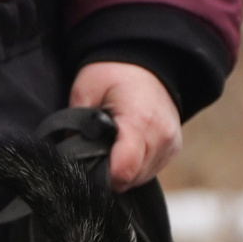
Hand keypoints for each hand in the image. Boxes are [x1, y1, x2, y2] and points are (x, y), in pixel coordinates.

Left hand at [68, 61, 181, 188]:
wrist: (146, 62)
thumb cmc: (114, 74)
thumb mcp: (86, 90)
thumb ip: (75, 125)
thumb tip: (69, 154)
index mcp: (139, 122)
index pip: (122, 171)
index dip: (100, 178)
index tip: (87, 168)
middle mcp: (161, 136)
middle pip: (129, 179)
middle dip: (108, 173)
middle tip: (96, 152)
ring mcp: (170, 144)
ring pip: (139, 179)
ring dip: (122, 170)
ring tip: (111, 146)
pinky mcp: (173, 148)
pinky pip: (150, 171)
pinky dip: (134, 166)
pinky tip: (125, 148)